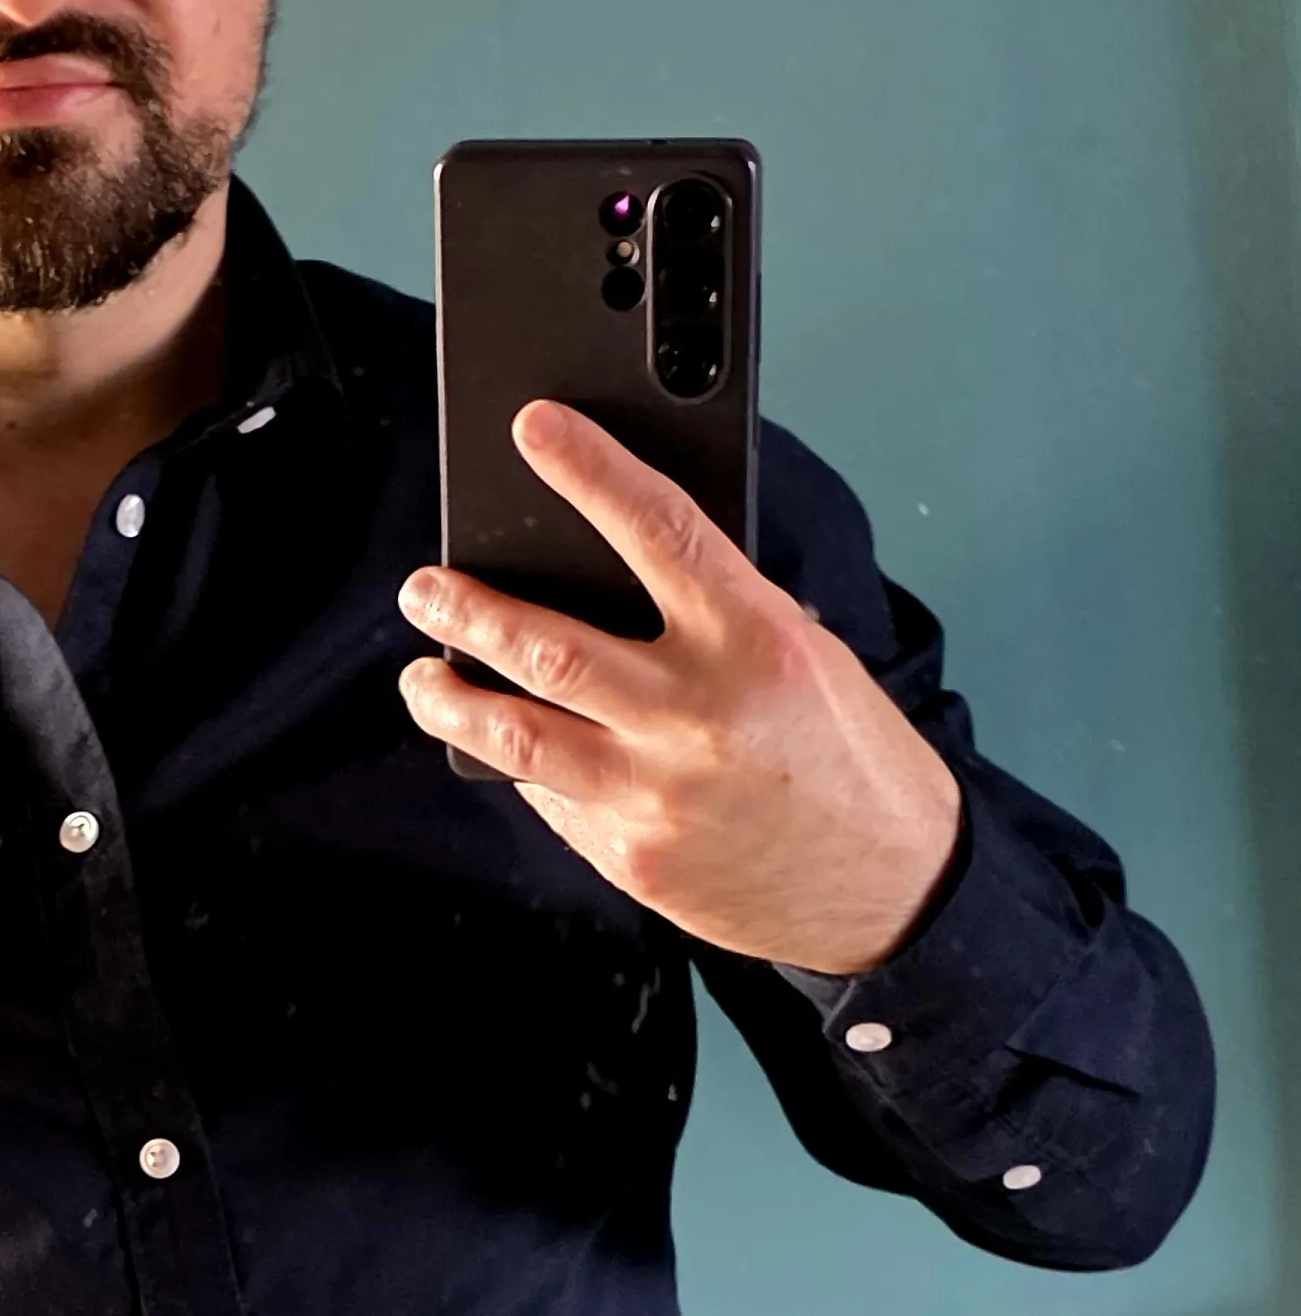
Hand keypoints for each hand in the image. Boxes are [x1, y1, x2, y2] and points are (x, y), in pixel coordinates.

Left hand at [396, 400, 961, 973]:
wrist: (891, 888)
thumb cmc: (847, 756)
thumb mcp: (802, 659)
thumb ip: (713, 616)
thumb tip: (607, 574)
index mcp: (755, 641)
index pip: (658, 530)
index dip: (589, 470)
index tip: (532, 428)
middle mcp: (698, 713)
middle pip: (547, 646)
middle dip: (467, 609)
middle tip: (425, 588)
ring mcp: (657, 793)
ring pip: (515, 733)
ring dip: (449, 698)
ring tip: (424, 675)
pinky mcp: (634, 857)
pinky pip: (550, 797)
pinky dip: (520, 765)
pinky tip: (504, 745)